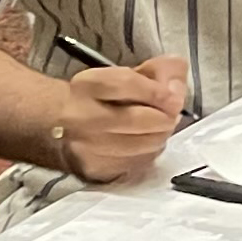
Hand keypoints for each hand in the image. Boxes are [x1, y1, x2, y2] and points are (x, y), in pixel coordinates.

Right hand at [51, 56, 188, 183]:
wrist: (64, 126)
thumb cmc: (107, 96)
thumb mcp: (133, 73)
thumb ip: (162, 71)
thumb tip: (177, 89)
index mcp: (88, 84)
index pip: (126, 84)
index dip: (156, 91)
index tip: (175, 99)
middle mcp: (80, 116)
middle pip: (138, 119)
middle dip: (164, 118)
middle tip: (171, 115)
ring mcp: (84, 146)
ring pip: (142, 145)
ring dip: (160, 137)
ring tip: (159, 128)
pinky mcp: (93, 169)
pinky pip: (137, 163)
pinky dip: (149, 153)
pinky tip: (145, 143)